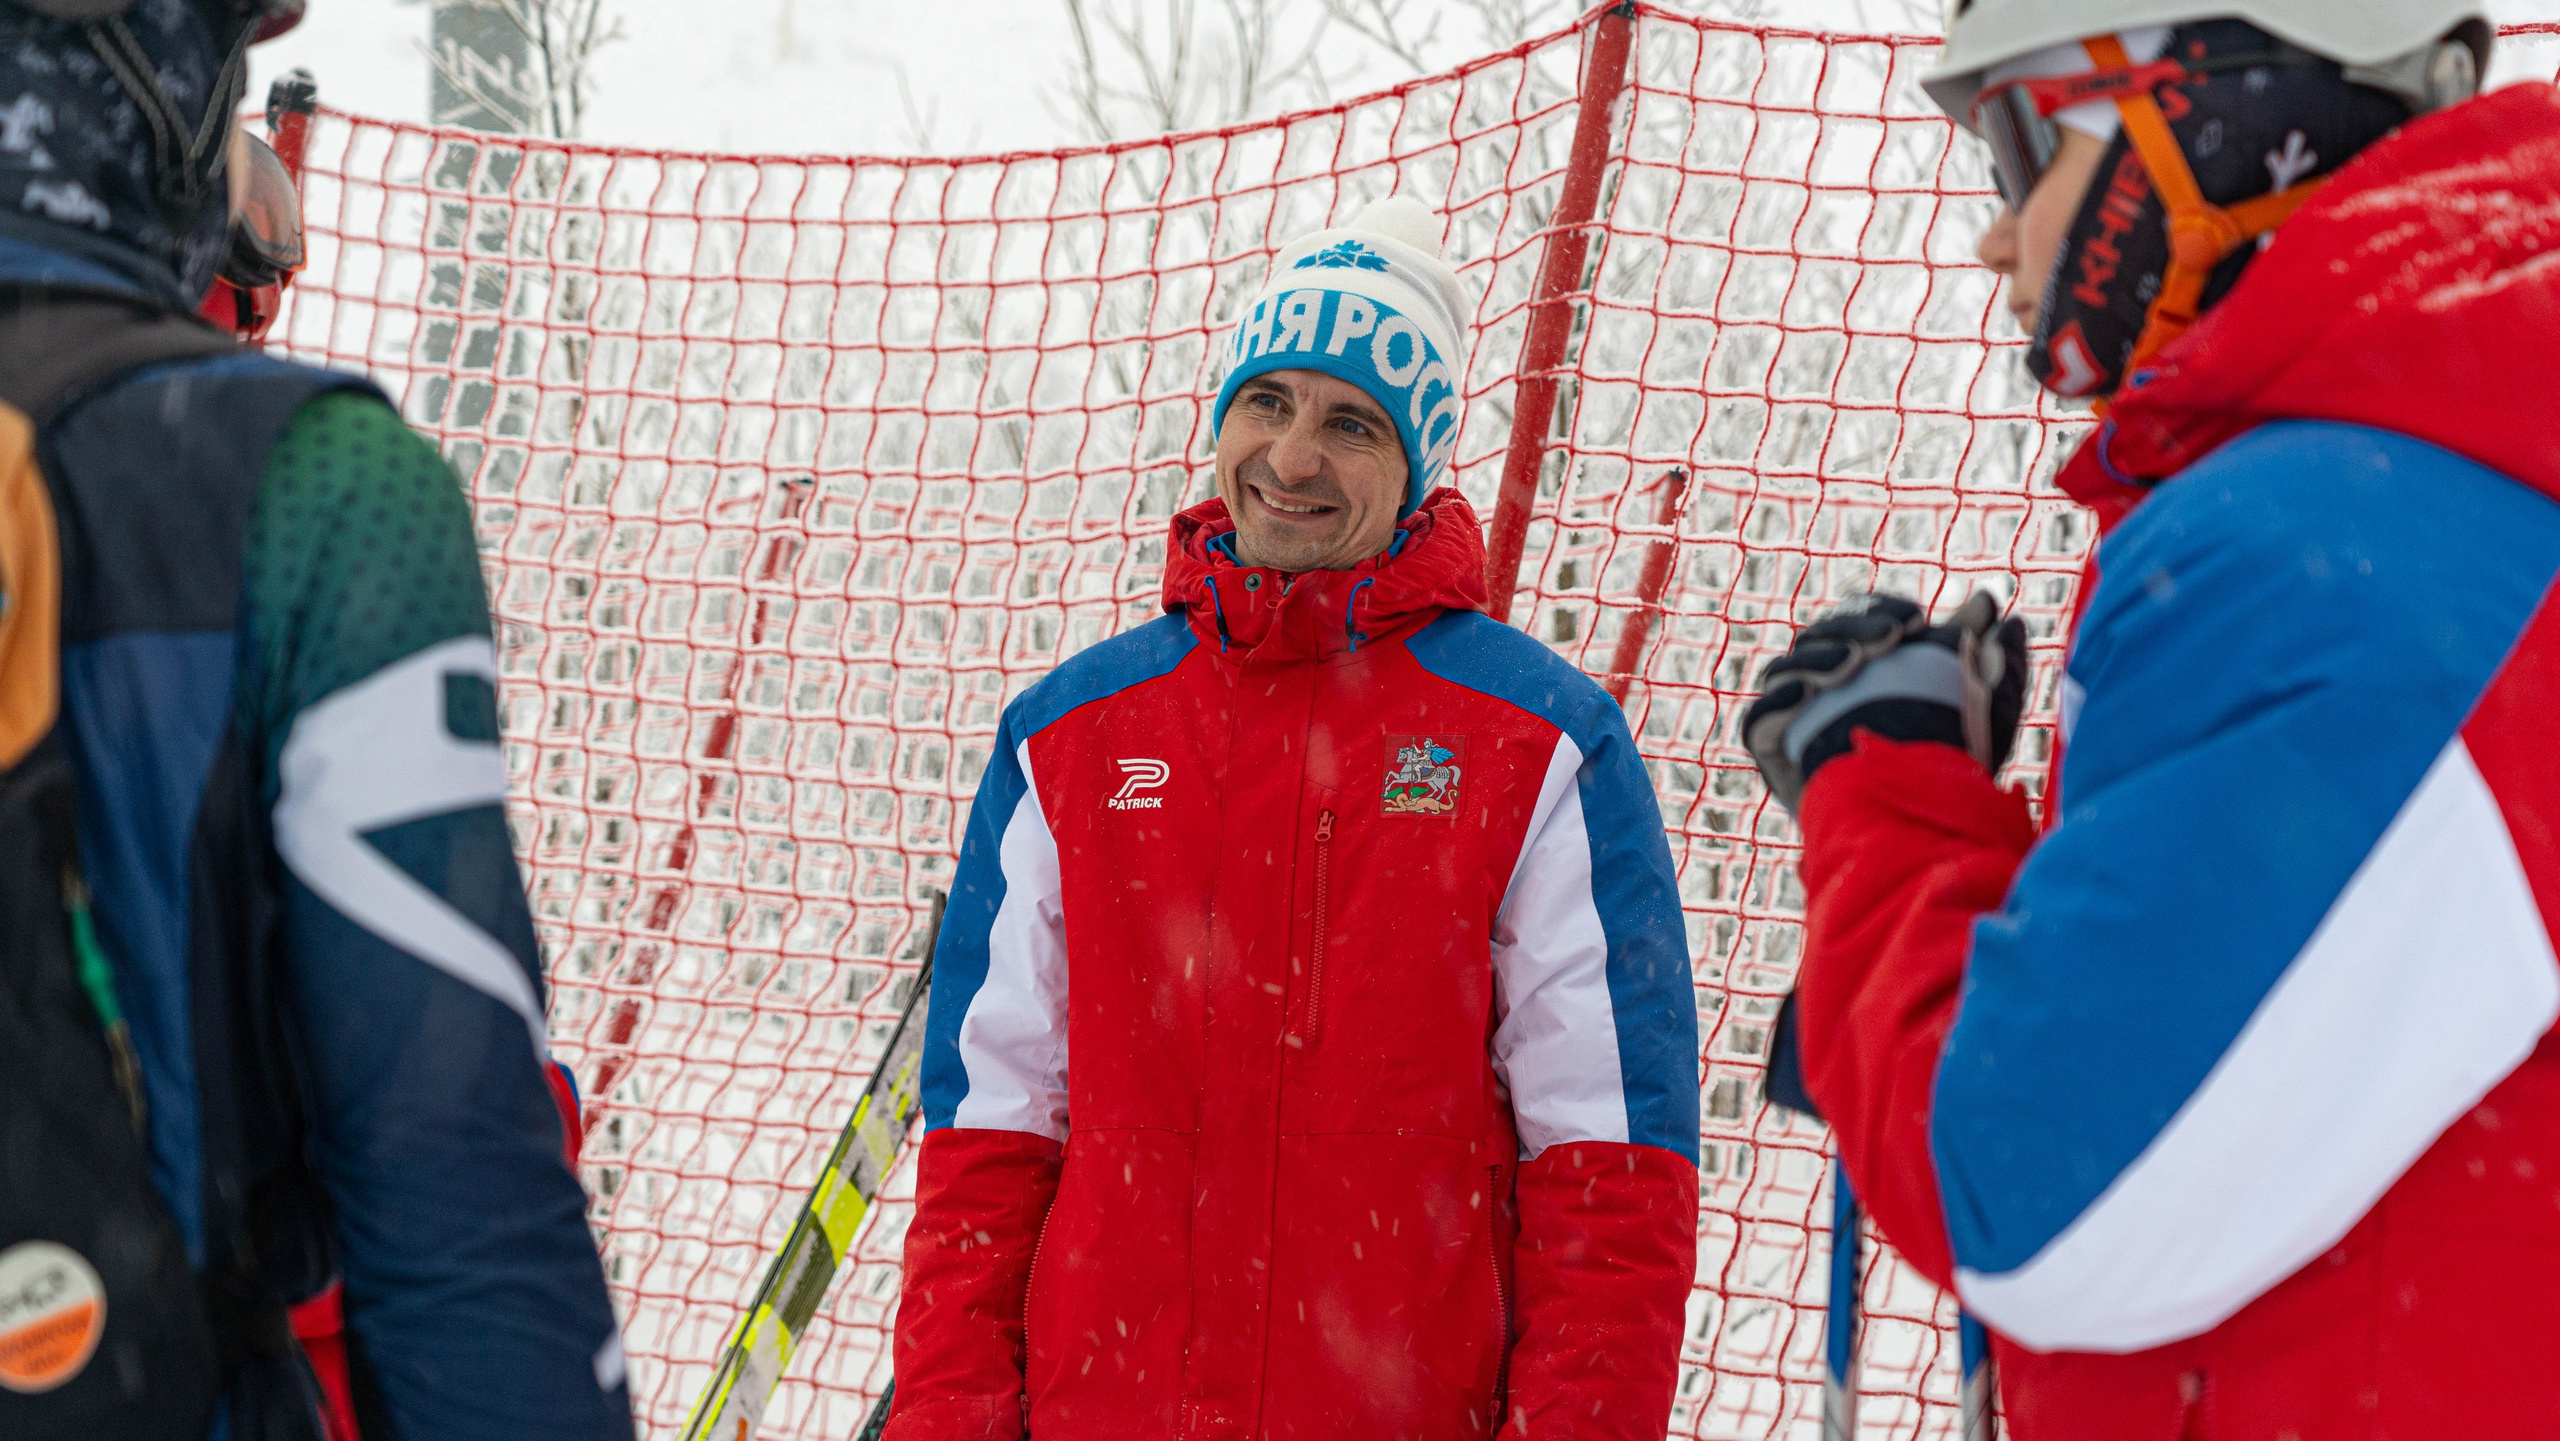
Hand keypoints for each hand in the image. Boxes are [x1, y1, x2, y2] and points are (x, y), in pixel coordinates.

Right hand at [1742, 591, 2027, 814]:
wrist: (1925, 836)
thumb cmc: (1954, 769)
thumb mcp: (1980, 708)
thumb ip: (1984, 653)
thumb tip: (1993, 601)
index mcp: (1868, 664)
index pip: (1856, 617)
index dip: (1877, 609)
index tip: (1913, 619)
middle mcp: (1826, 687)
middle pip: (1819, 637)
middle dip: (1851, 628)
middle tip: (1890, 636)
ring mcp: (1795, 721)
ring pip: (1786, 670)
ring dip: (1817, 657)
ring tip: (1853, 662)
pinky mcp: (1774, 754)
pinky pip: (1758, 720)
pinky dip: (1777, 701)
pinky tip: (1807, 694)